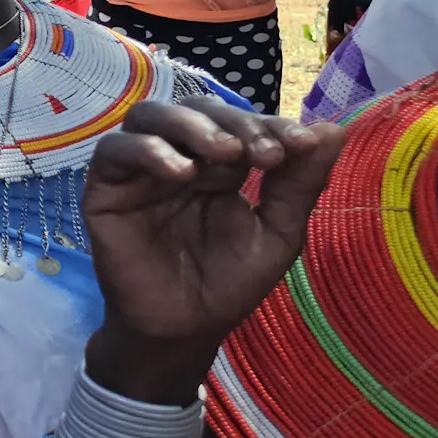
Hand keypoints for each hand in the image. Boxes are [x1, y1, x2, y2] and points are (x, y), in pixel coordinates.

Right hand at [82, 99, 343, 399]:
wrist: (185, 328)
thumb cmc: (230, 284)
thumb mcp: (278, 232)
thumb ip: (300, 183)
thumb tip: (333, 129)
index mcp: (220, 167)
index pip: (240, 124)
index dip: (270, 124)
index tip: (300, 143)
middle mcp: (178, 159)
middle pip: (196, 109)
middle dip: (235, 123)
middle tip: (264, 154)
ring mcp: (139, 172)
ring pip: (149, 116)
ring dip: (189, 124)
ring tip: (222, 152)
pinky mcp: (105, 189)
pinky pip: (113, 151)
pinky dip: (147, 150)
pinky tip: (180, 172)